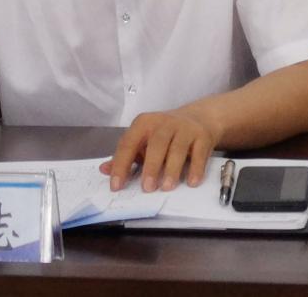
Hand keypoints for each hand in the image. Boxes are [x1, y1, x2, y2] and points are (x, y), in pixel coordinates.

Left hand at [100, 109, 218, 192]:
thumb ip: (125, 156)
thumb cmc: (164, 133)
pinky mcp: (202, 136)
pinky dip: (195, 168)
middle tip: (147, 188)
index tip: (116, 185)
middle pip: (156, 143)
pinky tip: (191, 182)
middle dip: (151, 166)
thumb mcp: (143, 140)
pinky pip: (199, 153)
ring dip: (171, 169)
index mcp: (143, 123)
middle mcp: (163, 123)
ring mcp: (184, 128)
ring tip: (166, 187)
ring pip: (177, 148)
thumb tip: (104, 170)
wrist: (198, 118)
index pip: (128, 144)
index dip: (121, 165)